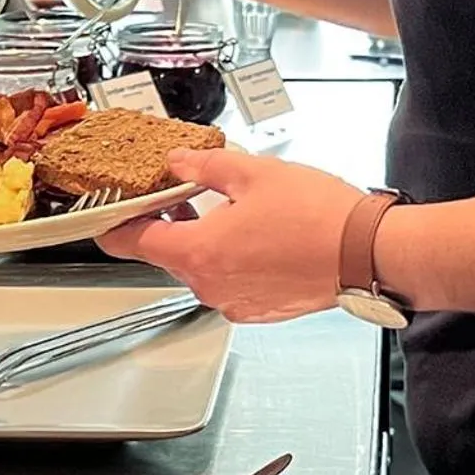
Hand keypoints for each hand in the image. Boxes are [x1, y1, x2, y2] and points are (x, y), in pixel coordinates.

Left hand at [98, 150, 365, 323]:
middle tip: (182, 192)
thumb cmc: (319, 219)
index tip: (108, 211)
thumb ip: (205, 167)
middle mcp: (209, 286)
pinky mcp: (257, 310)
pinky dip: (230, 260)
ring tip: (228, 208)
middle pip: (165, 253)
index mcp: (198, 253)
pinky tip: (254, 235)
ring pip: (198, 268)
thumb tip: (179, 164)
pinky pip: (228, 282)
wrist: (367, 254)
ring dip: (202, 240)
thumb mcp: (254, 173)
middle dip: (168, 223)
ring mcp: (233, 302)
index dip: (113, 223)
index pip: (130, 242)